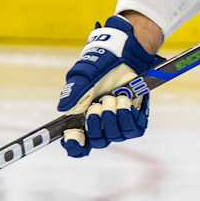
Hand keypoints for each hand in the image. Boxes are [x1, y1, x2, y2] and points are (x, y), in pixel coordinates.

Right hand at [57, 15, 162, 157]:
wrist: (126, 54)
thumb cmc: (102, 64)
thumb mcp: (83, 75)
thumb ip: (73, 91)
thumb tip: (63, 108)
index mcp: (84, 117)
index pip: (78, 143)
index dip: (74, 146)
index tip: (72, 138)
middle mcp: (102, 124)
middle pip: (97, 141)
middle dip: (95, 125)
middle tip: (97, 105)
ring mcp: (120, 122)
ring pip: (115, 136)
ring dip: (112, 117)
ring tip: (112, 97)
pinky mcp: (136, 118)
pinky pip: (133, 129)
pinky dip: (127, 116)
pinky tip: (124, 100)